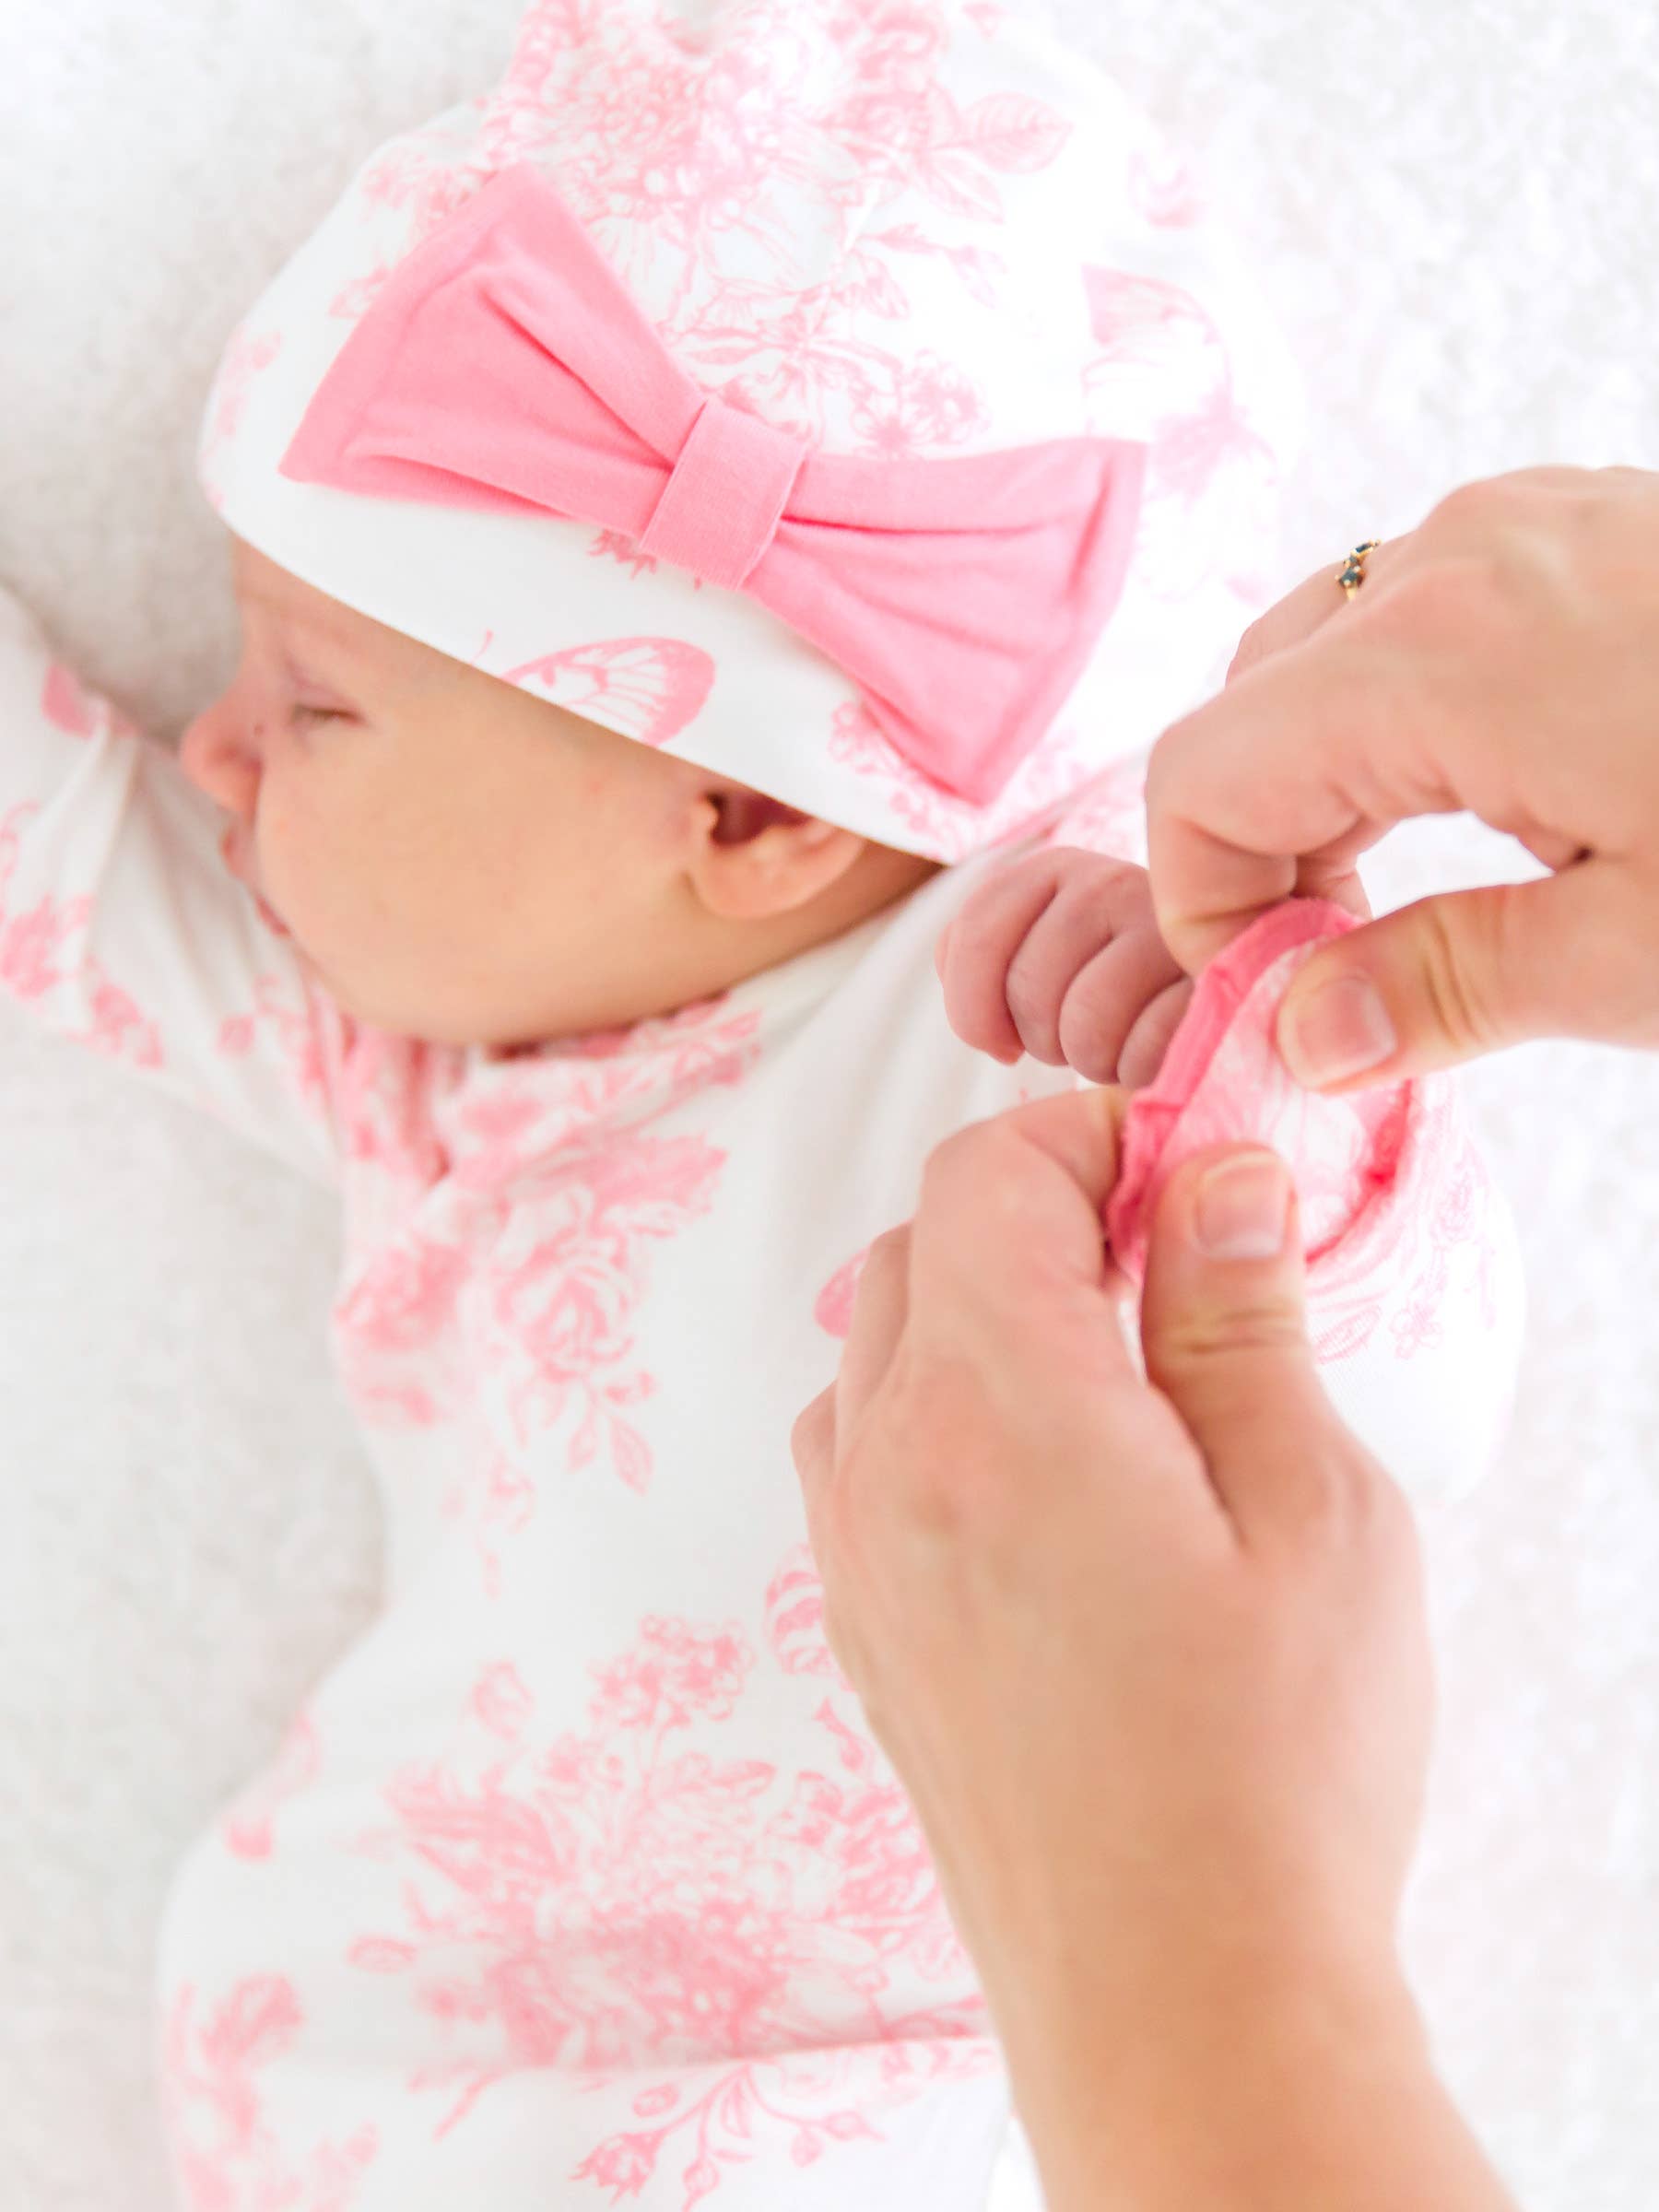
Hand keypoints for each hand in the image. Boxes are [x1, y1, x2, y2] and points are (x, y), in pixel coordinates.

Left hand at [792, 1095, 1504, 2207]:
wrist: (1181, 2009)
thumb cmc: (1268, 1772)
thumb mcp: (1312, 1514)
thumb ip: (1238, 1318)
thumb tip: (1208, 1177)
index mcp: (997, 1408)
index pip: (983, 1175)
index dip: (1086, 1141)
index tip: (1183, 1176)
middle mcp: (889, 1466)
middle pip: (915, 1247)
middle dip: (1034, 1218)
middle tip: (1168, 1272)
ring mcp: (857, 1555)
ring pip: (873, 1347)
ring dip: (972, 1313)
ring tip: (1108, 1379)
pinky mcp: (864, 1632)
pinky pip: (858, 1454)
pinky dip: (930, 1410)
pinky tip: (1041, 1481)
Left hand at [936, 847, 1190, 1084]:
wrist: (1215, 993)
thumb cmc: (1110, 989)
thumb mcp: (1038, 958)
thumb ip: (981, 960)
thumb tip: (969, 1008)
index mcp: (1055, 869)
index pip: (974, 933)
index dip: (971, 1009)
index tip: (1000, 1044)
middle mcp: (1109, 880)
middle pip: (1029, 989)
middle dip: (1041, 1041)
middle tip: (1076, 1041)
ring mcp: (1167, 923)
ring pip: (1085, 1023)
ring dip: (1091, 1060)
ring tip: (1115, 1049)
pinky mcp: (1216, 974)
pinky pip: (1145, 1045)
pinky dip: (1139, 1068)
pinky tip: (1154, 1057)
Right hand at [1146, 465, 1658, 1087]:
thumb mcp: (1649, 954)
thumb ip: (1445, 989)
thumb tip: (1301, 1033)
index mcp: (1437, 658)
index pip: (1196, 782)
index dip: (1200, 914)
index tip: (1276, 1006)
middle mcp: (1456, 559)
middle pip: (1251, 716)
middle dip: (1261, 854)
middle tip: (1345, 971)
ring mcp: (1526, 524)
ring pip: (1332, 660)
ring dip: (1333, 786)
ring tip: (1417, 900)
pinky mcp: (1586, 523)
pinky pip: (1429, 615)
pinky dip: (1411, 718)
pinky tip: (1494, 801)